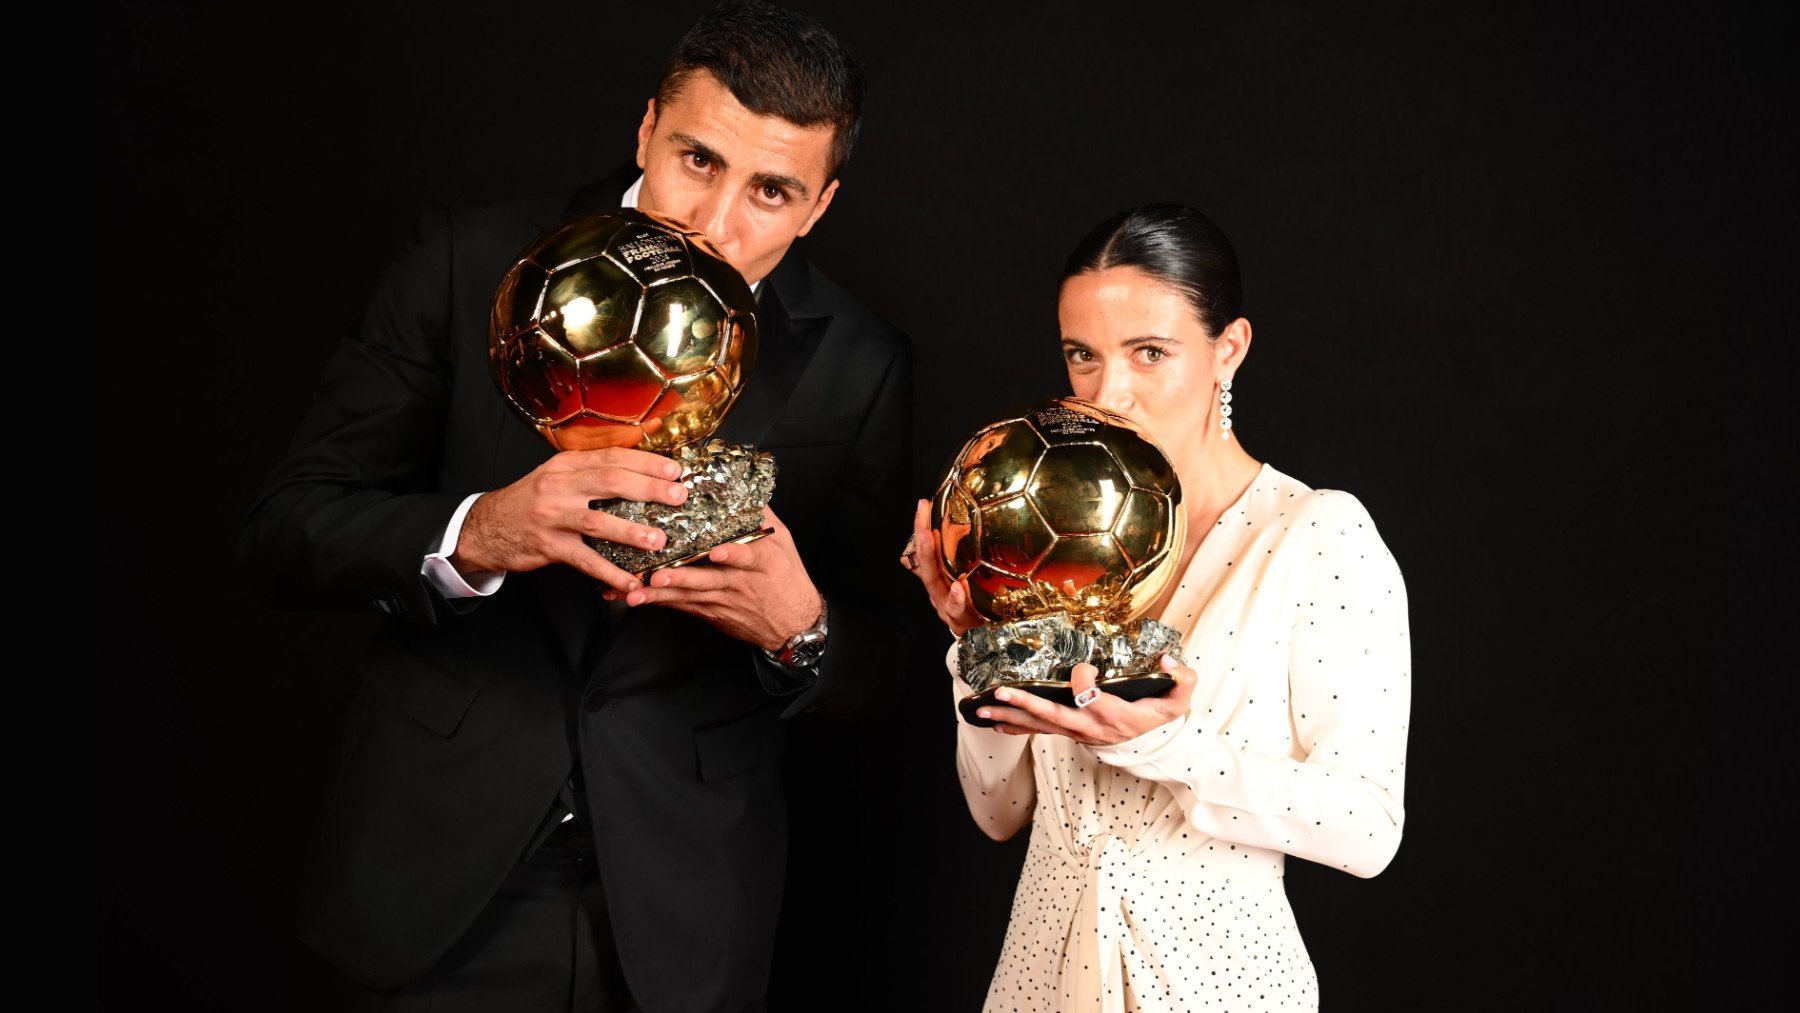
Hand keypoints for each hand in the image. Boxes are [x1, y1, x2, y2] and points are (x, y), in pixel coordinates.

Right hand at [452, 447, 688, 591]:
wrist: (487, 527)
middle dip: (648, 489)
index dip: (646, 462)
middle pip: (610, 482)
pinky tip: (631, 582)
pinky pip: (585, 561)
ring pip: (598, 522)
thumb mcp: (557, 476)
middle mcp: (559, 486)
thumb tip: (641, 469)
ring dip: (631, 532)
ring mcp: (552, 517)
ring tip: (659, 540)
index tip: (675, 470)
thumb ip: (592, 471)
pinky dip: (610, 573)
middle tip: (678, 497)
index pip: (612, 457)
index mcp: (566, 464)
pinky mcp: (548, 546)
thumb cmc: (532, 501)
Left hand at [616, 507, 821, 651]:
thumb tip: (743, 487)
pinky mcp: (713, 613)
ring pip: (690, 596)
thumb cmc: (788, 579)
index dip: (731, 555)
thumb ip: (762, 516)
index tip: (716, 552)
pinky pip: (684, 607)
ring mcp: (724, 600)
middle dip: (680, 578)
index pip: (748, 557)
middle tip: (657, 575)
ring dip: (662, 594)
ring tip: (637, 592)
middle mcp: (740, 583)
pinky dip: (661, 602)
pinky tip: (638, 599)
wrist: (793, 624)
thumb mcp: (783, 544)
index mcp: (762, 563)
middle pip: (707, 581)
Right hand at [901, 498, 980, 636]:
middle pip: (926, 564)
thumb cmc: (967, 607)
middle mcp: (937, 591)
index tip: (923, 505)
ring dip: (931, 560)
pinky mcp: (959, 621)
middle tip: (923, 515)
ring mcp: (945, 606)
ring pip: (934, 584)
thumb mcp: (955, 585)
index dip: (920, 528)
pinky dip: (956, 599)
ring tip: (930, 537)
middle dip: (922, 538)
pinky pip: (956, 611)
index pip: (924, 551)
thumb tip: (922, 547)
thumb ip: (941, 567)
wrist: (977, 637)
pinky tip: (958, 586)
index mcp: (937, 580)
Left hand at [973, 654, 1196, 745]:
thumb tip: (1168, 660)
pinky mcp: (1068, 730)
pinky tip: (992, 720)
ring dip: (1010, 715)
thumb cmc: (1161, 717)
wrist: (1150, 746)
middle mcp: (1091, 728)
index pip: (1093, 700)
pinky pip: (1037, 729)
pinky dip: (1014, 725)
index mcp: (1116, 717)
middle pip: (1055, 717)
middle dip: (1026, 703)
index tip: (1085, 667)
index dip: (1083, 682)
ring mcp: (1076, 731)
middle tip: (1000, 691)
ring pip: (1040, 724)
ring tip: (981, 707)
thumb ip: (1182, 678)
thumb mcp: (1180, 699)